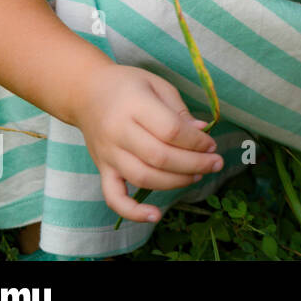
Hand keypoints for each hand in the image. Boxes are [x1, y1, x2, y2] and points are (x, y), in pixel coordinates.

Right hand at [73, 63, 223, 223]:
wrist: (85, 93)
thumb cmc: (127, 85)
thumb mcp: (157, 85)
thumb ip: (179, 110)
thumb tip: (202, 130)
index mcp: (134, 106)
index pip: (170, 131)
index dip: (196, 142)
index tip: (212, 144)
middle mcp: (118, 133)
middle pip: (160, 157)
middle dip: (194, 164)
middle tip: (216, 163)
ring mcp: (108, 154)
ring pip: (144, 178)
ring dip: (176, 182)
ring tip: (197, 175)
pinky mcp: (102, 169)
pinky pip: (114, 197)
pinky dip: (133, 211)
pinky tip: (155, 216)